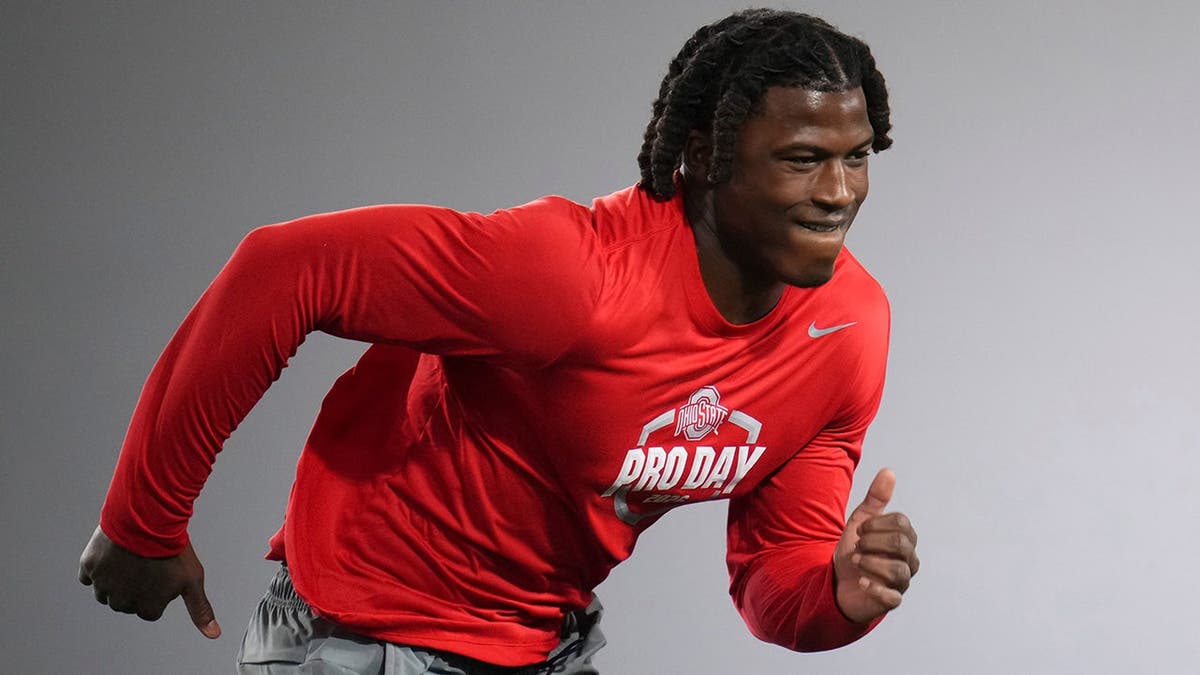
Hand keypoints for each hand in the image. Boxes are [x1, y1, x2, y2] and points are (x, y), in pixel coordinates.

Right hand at [78, 525, 220, 638]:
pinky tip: (114, 554)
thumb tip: (213, 633)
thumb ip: (199, 609)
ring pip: (104, 591)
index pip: (149, 611)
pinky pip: (88, 575)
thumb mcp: (192, 579)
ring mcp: (103, 583)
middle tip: (147, 565)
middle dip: (135, 588)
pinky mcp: (89, 566)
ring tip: (132, 558)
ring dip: (115, 580)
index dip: (157, 592)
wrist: (150, 516)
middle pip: (125, 603)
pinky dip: (98, 568)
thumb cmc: (173, 548)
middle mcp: (122, 600)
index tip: (161, 575)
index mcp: (146, 606)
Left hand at [832, 468, 918, 622]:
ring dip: (871, 562)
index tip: (860, 530)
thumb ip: (875, 499)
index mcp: (904, 538)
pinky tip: (861, 581)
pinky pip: (892, 597)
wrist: (839, 581)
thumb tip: (889, 471)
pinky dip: (874, 588)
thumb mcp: (861, 522)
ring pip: (898, 570)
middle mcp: (909, 559)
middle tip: (857, 546)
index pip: (902, 523)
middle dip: (873, 542)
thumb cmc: (856, 550)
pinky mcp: (891, 601)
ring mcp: (902, 581)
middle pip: (901, 544)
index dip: (876, 523)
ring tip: (855, 561)